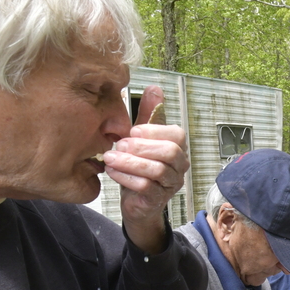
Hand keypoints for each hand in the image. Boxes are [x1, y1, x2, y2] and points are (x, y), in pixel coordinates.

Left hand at [110, 88, 187, 253]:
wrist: (136, 201)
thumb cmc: (139, 167)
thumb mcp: (141, 137)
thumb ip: (148, 114)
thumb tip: (155, 88)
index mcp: (178, 147)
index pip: (176, 134)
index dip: (153, 131)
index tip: (131, 130)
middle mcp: (180, 165)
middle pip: (170, 152)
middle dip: (141, 147)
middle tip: (119, 144)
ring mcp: (171, 184)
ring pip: (156, 170)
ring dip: (129, 162)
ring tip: (110, 157)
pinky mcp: (158, 199)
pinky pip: (145, 187)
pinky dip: (125, 177)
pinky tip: (112, 171)